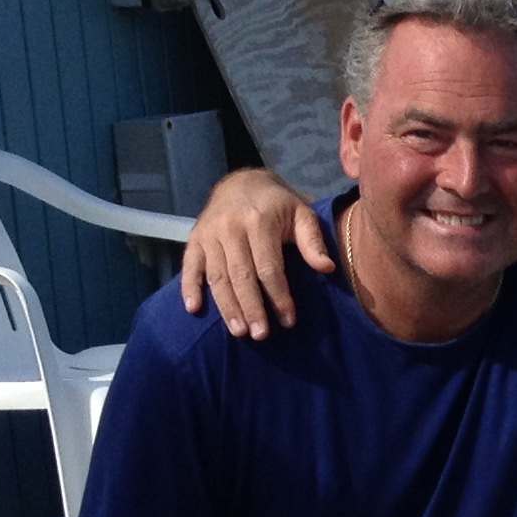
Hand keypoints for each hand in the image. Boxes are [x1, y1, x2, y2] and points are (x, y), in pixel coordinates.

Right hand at [178, 169, 329, 339]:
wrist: (242, 181)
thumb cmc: (278, 204)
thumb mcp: (301, 214)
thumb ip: (313, 240)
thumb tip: (327, 268)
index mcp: (258, 221)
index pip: (268, 267)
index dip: (279, 296)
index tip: (288, 320)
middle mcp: (230, 227)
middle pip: (241, 276)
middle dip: (251, 308)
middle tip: (260, 335)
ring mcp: (209, 234)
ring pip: (217, 276)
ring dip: (227, 306)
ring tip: (239, 331)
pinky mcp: (194, 239)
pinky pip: (189, 266)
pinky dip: (189, 287)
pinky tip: (193, 309)